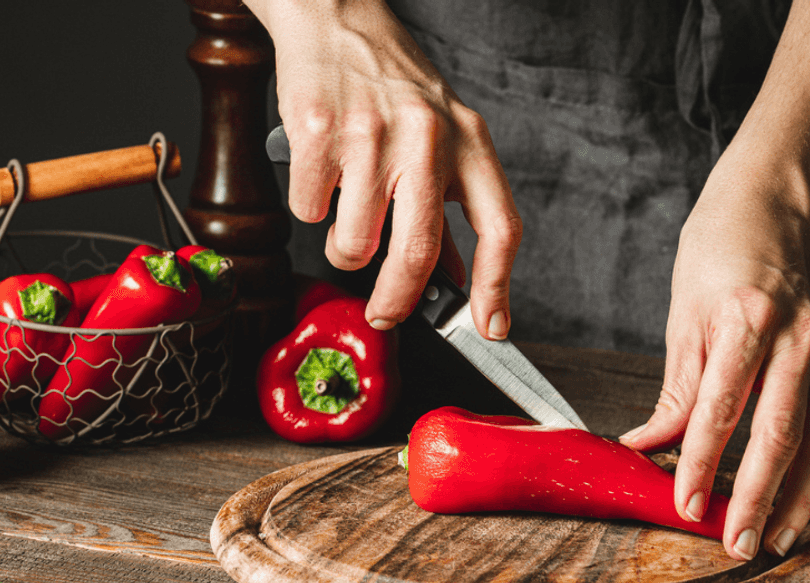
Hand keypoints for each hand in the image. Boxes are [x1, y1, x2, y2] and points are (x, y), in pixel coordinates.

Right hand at [247, 0, 521, 337]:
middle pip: (418, 252)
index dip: (497, 286)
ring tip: (346, 214)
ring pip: (354, 243)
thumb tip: (454, 279)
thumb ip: (447, 208)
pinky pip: (310, 211)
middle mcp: (427, 137)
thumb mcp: (439, 137)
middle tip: (385, 314)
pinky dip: (310, 208)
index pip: (500, 226)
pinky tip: (321, 174)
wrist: (335, 18)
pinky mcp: (318, 133)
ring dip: (344, 249)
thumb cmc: (391, 82)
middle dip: (397, 300)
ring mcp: (371, 135)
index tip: (491, 326)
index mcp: (469, 141)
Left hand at [620, 164, 809, 561]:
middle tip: (735, 542)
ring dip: (795, 497)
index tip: (684, 502)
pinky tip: (796, 501)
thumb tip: (648, 444)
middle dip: (755, 496)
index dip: (700, 462)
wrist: (768, 210)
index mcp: (745, 322)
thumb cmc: (717, 253)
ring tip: (772, 540)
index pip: (720, 409)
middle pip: (776, 434)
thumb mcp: (682, 316)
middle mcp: (792, 341)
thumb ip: (675, 389)